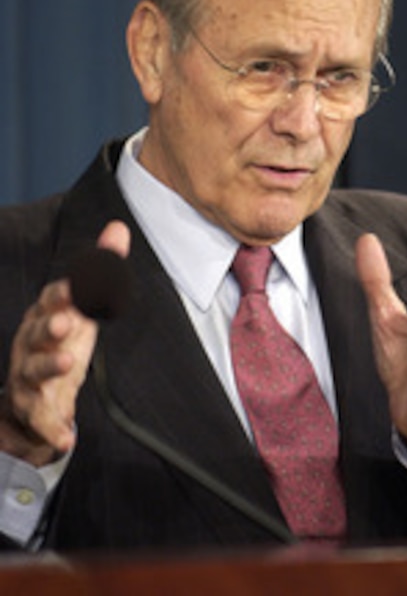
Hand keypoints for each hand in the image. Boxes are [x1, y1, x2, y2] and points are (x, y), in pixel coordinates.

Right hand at [0, 221, 129, 465]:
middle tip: (66, 320)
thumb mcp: (84, 305)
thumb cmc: (61, 339)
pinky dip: (52, 429)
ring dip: (49, 366)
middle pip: (38, 330)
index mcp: (46, 314)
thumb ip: (102, 268)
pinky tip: (67, 438)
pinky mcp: (33, 408)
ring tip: (69, 363)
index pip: (53, 298)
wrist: (33, 392)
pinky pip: (40, 420)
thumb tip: (119, 227)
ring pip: (34, 370)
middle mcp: (32, 341)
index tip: (80, 284)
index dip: (65, 292)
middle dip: (50, 324)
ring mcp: (29, 375)